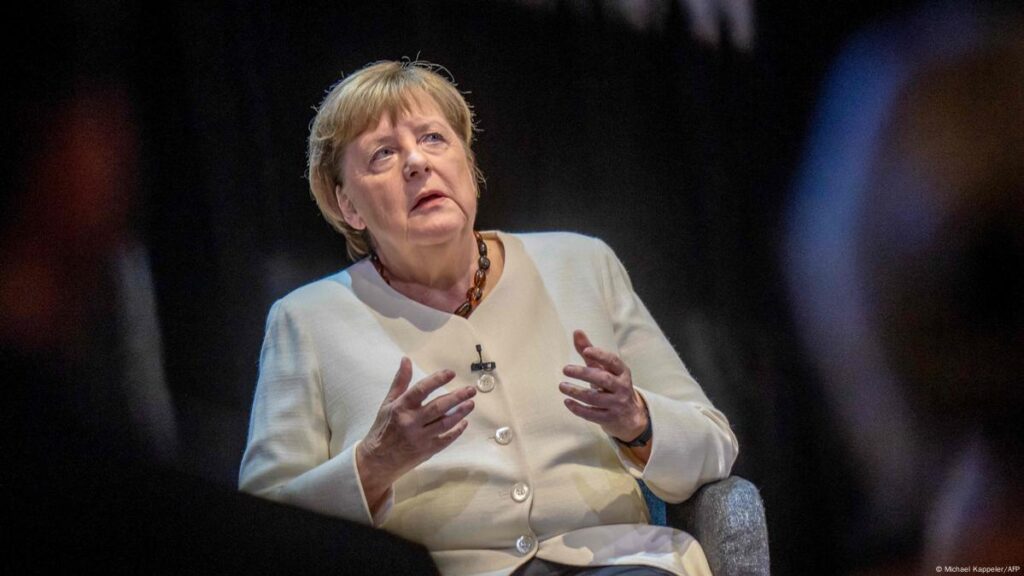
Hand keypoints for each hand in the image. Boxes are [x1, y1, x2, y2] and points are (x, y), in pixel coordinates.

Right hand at [357, 358, 475, 506]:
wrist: (377, 461)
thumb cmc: (383, 429)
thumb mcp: (387, 404)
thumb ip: (400, 382)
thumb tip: (406, 360)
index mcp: (400, 408)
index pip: (421, 390)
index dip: (437, 380)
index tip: (451, 373)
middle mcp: (411, 422)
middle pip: (438, 407)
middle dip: (457, 397)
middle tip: (471, 390)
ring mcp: (420, 438)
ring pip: (445, 423)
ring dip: (460, 413)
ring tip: (471, 404)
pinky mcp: (427, 451)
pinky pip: (446, 439)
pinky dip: (457, 431)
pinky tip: (464, 422)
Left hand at [559, 329, 648, 442]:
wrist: (630, 416)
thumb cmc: (612, 386)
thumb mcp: (603, 368)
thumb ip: (589, 351)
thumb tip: (576, 331)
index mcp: (622, 372)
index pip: (613, 361)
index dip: (601, 355)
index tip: (587, 351)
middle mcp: (622, 387)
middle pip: (603, 379)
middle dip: (583, 373)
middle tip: (565, 369)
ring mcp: (617, 404)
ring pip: (595, 398)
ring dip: (576, 392)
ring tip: (561, 386)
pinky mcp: (610, 419)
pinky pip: (592, 414)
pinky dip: (578, 409)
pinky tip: (567, 402)